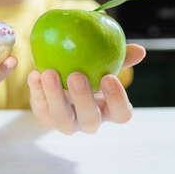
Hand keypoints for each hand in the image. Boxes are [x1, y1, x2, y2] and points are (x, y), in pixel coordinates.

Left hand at [27, 44, 145, 134]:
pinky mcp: (45, 116)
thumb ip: (120, 58)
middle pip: (90, 119)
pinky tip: (35, 74)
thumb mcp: (104, 64)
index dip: (117, 99)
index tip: (109, 77)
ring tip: (50, 72)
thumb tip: (139, 50)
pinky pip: (40, 107)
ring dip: (55, 95)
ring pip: (62, 118)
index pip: (121, 114)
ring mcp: (66, 123)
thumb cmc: (91, 70)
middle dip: (83, 98)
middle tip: (76, 75)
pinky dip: (36, 91)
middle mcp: (89, 121)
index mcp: (109, 110)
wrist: (62, 76)